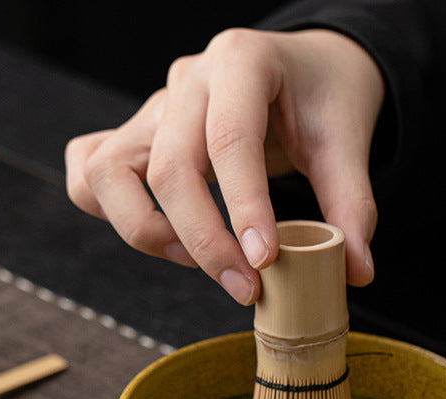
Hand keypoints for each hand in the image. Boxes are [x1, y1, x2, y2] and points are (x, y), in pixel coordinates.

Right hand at [65, 28, 384, 303]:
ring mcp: (155, 108)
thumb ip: (352, 206)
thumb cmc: (323, 99)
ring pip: (107, 171)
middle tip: (246, 288)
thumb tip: (355, 272)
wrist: (305, 68)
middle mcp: (187, 81)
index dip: (244, 210)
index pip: (230, 141)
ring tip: (197, 260)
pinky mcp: (139, 135)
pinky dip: (110, 210)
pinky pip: (90, 169)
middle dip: (205, 243)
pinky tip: (165, 236)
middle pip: (169, 168)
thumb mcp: (347, 143)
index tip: (265, 264)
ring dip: (146, 230)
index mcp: (242, 62)